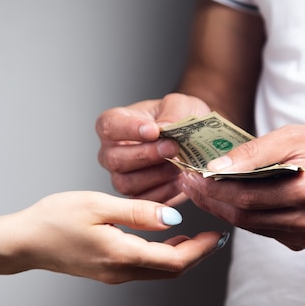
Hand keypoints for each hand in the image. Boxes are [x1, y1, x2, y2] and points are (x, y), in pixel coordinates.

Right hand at [12, 191, 227, 282]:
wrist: (24, 241)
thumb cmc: (55, 219)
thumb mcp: (99, 205)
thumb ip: (138, 212)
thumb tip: (173, 216)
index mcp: (122, 255)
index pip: (175, 260)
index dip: (201, 249)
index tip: (217, 234)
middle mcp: (121, 271)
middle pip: (171, 271)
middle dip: (197, 254)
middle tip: (214, 235)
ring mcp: (114, 274)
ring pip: (159, 271)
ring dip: (181, 255)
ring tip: (197, 235)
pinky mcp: (107, 270)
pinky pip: (144, 268)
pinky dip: (162, 255)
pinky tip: (167, 238)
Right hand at [95, 93, 210, 204]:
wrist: (195, 140)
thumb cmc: (179, 118)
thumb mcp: (181, 105)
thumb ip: (172, 113)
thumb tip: (165, 127)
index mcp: (114, 123)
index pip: (109, 126)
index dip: (129, 129)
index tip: (154, 131)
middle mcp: (111, 151)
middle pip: (114, 159)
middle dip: (145, 155)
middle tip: (172, 148)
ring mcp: (121, 176)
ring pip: (126, 183)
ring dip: (157, 175)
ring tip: (179, 165)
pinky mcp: (136, 195)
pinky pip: (142, 200)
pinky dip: (164, 192)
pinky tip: (179, 180)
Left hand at [179, 125, 304, 250]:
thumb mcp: (293, 136)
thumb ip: (254, 152)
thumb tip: (215, 168)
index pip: (247, 197)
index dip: (213, 189)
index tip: (189, 175)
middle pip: (244, 216)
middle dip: (210, 200)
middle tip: (187, 183)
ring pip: (250, 226)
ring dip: (222, 208)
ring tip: (200, 188)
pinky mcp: (302, 241)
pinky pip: (262, 229)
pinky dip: (243, 214)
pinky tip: (227, 198)